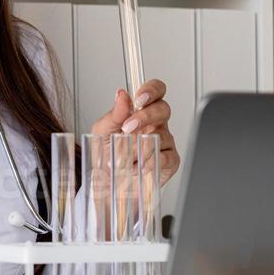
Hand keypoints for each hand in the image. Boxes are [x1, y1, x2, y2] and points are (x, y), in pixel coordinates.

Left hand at [85, 80, 180, 232]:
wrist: (108, 184)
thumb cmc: (108, 154)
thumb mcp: (103, 131)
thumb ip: (114, 113)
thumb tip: (122, 94)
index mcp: (141, 111)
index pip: (156, 91)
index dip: (152, 90)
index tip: (139, 98)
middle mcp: (156, 124)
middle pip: (163, 109)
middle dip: (145, 117)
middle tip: (127, 129)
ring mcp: (165, 142)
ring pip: (161, 135)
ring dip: (138, 146)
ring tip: (123, 156)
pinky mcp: (170, 161)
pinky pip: (167, 157)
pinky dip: (150, 162)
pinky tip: (137, 166)